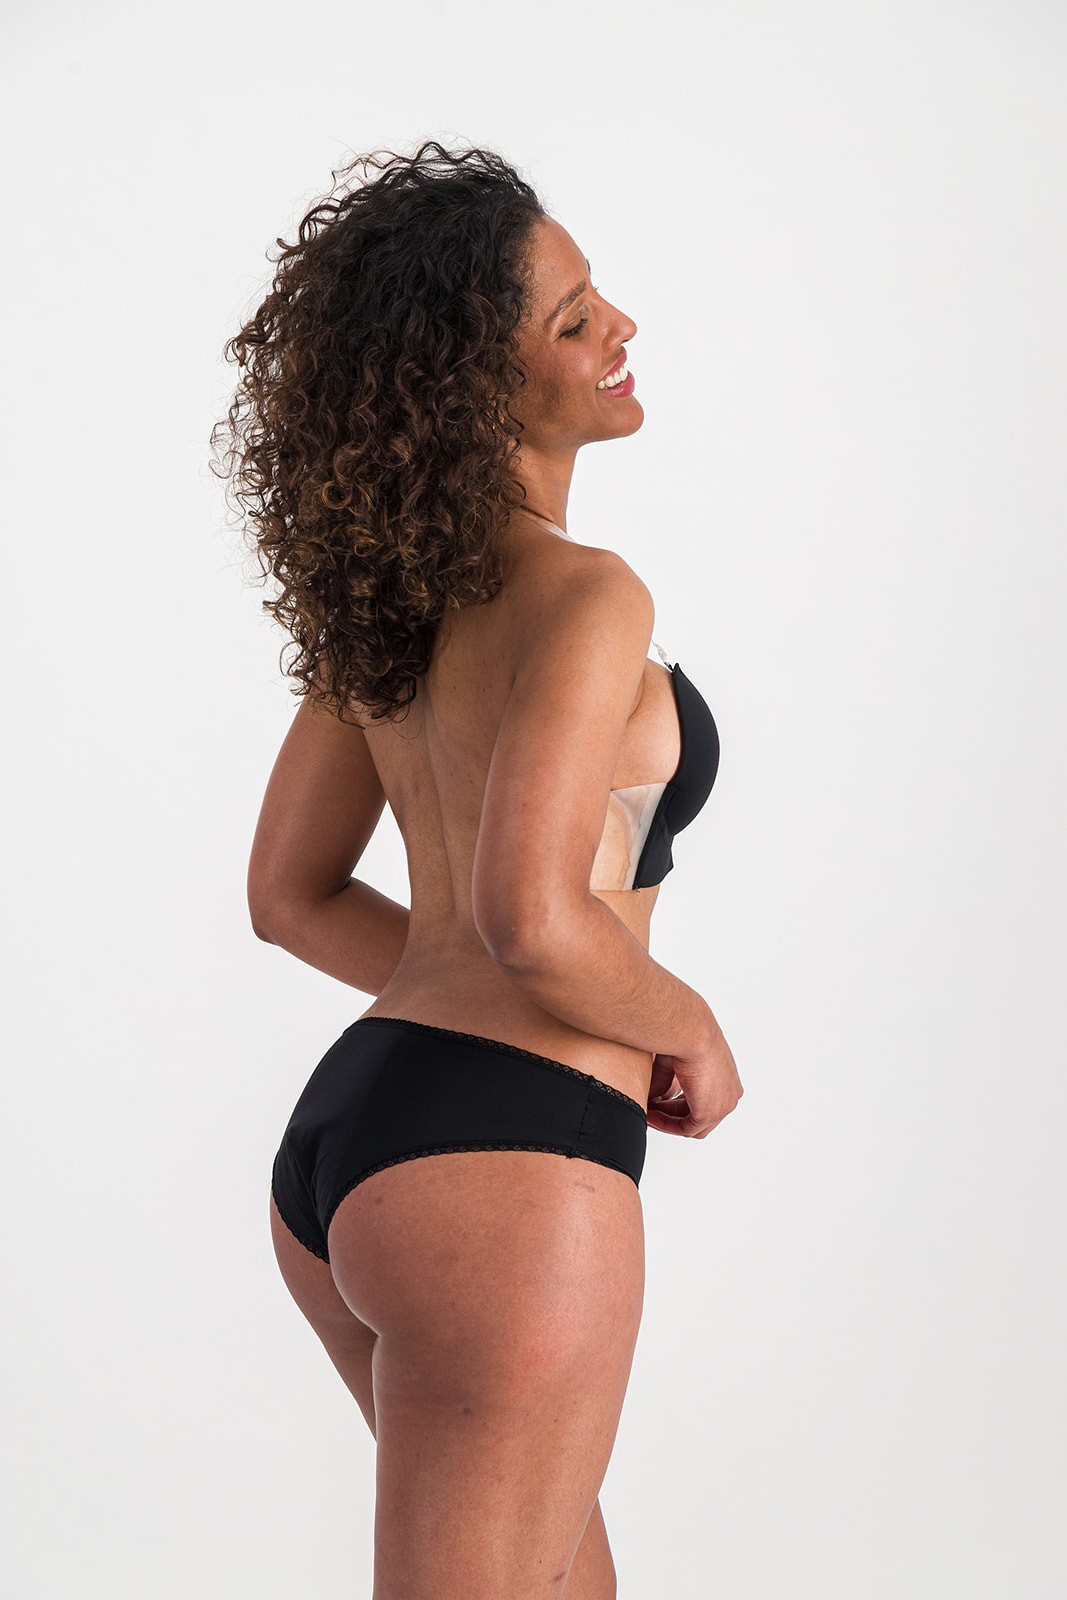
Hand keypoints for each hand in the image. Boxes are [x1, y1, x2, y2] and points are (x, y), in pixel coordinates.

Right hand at [646, 1022, 742, 1137]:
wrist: (691, 1032)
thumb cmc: (686, 1035)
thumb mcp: (674, 1060)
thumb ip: (665, 1079)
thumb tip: (654, 1096)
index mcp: (727, 1077)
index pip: (705, 1098)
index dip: (679, 1102)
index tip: (659, 1101)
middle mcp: (730, 1092)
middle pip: (700, 1114)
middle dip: (672, 1113)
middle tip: (651, 1108)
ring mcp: (723, 1105)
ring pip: (694, 1125)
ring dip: (668, 1121)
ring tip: (648, 1113)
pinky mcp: (710, 1112)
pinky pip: (686, 1129)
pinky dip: (667, 1125)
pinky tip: (651, 1115)